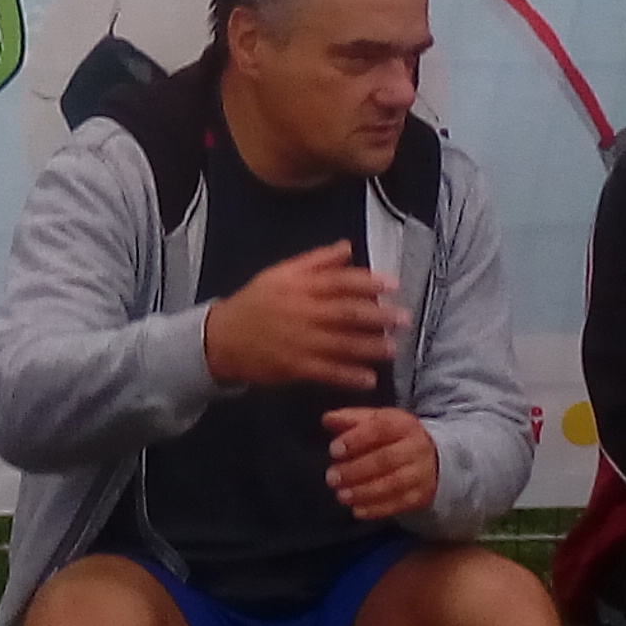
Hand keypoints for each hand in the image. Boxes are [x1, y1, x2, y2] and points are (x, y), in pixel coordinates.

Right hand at [202, 242, 403, 392]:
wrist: (222, 338)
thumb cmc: (256, 302)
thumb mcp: (280, 273)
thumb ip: (316, 261)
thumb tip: (348, 247)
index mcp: (299, 286)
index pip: (339, 281)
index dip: (368, 282)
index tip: (393, 285)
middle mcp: (302, 312)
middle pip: (346, 313)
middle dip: (378, 317)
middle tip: (404, 319)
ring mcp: (299, 342)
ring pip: (341, 344)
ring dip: (370, 347)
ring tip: (393, 349)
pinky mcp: (294, 368)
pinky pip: (327, 372)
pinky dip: (349, 376)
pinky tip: (369, 378)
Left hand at [322, 405, 440, 523]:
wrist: (433, 459)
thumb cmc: (393, 438)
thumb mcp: (375, 422)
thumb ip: (351, 420)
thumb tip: (328, 419)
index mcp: (404, 424)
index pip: (380, 428)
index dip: (356, 440)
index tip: (334, 450)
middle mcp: (416, 448)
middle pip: (386, 459)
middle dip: (356, 470)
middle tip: (332, 477)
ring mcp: (422, 473)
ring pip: (393, 484)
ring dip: (364, 492)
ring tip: (342, 495)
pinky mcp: (421, 496)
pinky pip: (399, 504)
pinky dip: (377, 509)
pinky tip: (357, 510)